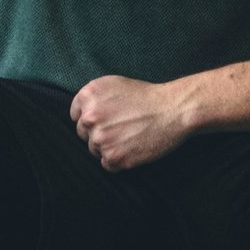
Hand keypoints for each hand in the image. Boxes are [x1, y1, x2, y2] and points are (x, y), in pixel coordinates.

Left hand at [70, 76, 193, 171]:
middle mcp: (90, 117)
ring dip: (109, 147)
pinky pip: (107, 164)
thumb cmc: (147, 97)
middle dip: (99, 133)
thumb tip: (80, 115)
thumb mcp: (114, 84)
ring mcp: (100, 139)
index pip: (76, 116)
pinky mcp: (113, 157)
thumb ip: (94, 98)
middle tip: (121, 129)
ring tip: (129, 138)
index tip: (106, 121)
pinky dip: (118, 161)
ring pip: (94, 150)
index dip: (92, 120)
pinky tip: (132, 148)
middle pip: (84, 134)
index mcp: (89, 96)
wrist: (172, 110)